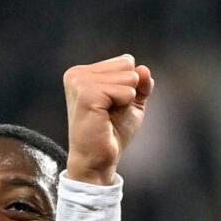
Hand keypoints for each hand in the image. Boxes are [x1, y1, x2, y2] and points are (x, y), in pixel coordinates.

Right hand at [61, 55, 152, 186]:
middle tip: (111, 113)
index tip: (113, 106)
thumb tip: (144, 69)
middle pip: (127, 65)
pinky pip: (124, 90)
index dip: (130, 86)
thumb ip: (140, 84)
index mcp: (83, 72)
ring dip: (126, 100)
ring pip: (127, 77)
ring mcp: (79, 82)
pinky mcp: (86, 94)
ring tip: (108, 115)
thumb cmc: (112, 133)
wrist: (99, 159)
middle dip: (129, 91)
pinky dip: (124, 104)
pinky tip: (107, 117)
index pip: (125, 61)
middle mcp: (77, 73)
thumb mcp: (131, 104)